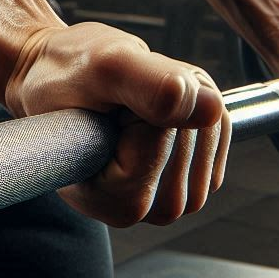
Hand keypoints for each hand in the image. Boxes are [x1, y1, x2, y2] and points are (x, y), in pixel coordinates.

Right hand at [5, 22, 229, 227]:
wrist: (59, 73)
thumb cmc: (66, 71)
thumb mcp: (102, 68)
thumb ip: (150, 86)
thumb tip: (211, 109)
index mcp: (117, 202)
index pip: (158, 141)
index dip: (137, 104)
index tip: (105, 102)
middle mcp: (149, 209)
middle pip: (191, 141)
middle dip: (166, 99)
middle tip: (121, 91)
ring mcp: (174, 193)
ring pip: (210, 133)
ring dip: (182, 97)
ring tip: (135, 95)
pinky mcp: (194, 172)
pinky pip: (219, 127)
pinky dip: (195, 98)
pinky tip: (157, 101)